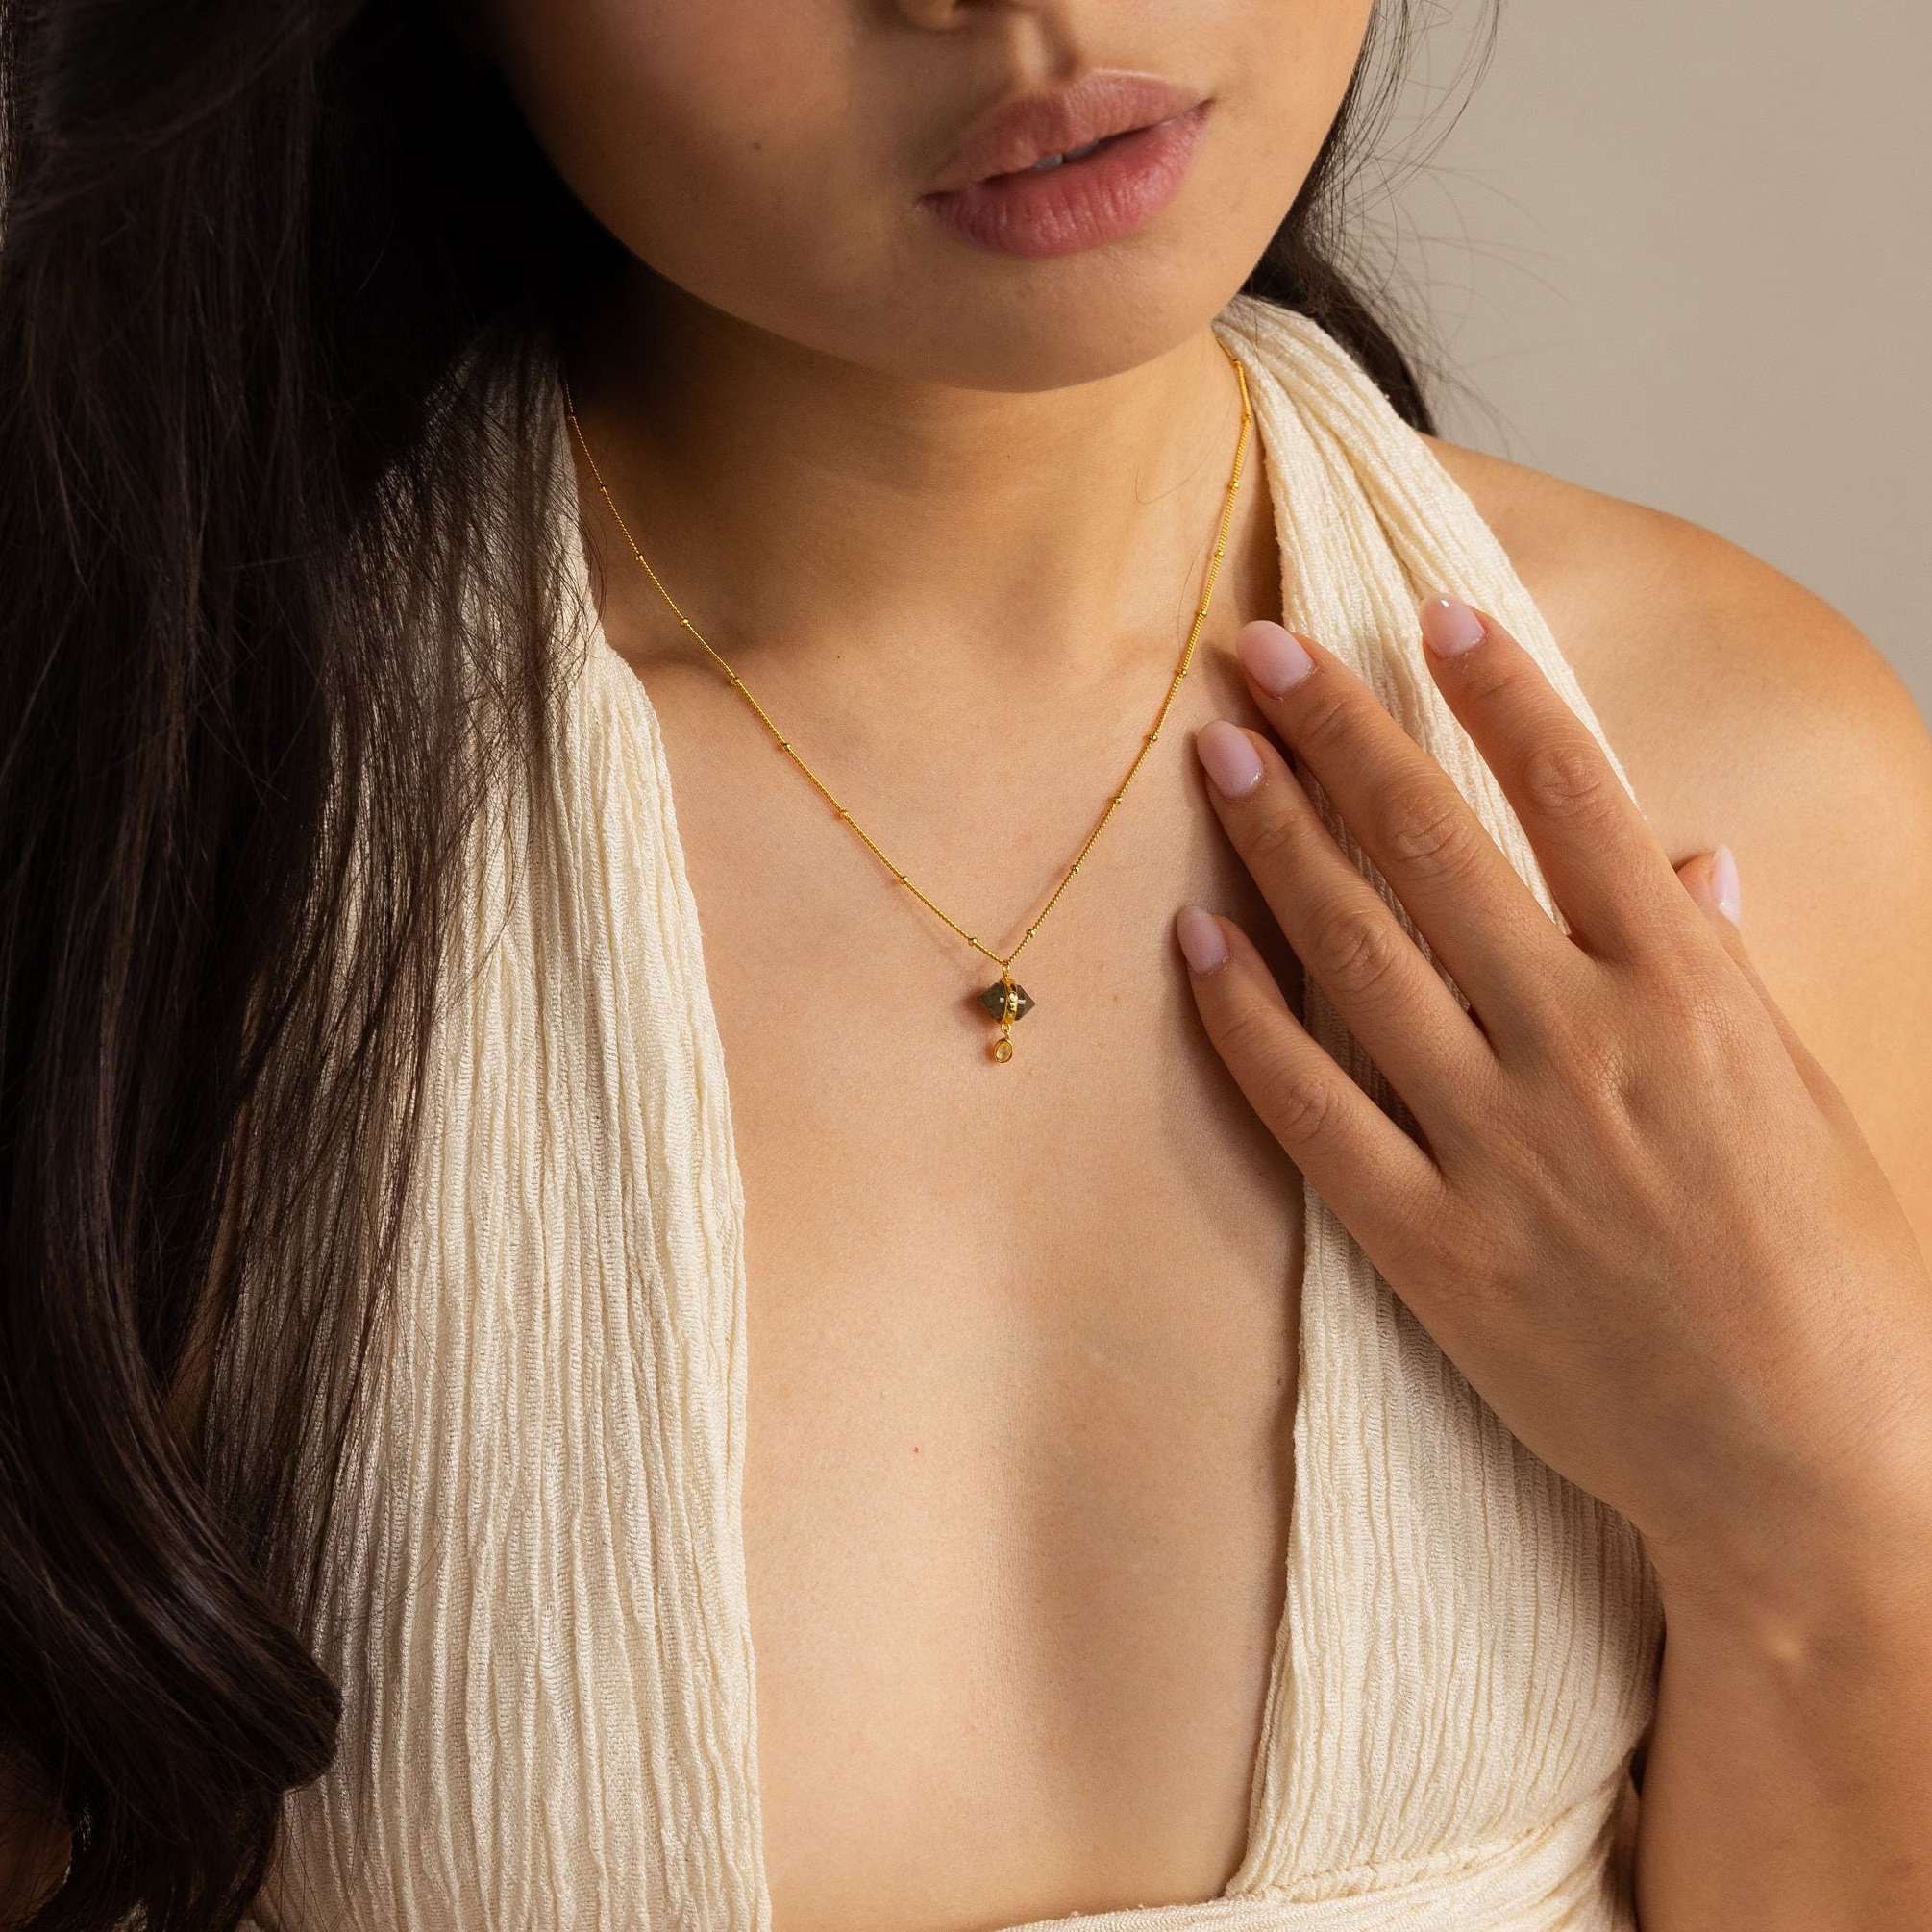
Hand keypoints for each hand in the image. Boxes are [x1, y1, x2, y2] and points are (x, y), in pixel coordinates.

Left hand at [1175, 600, 1931, 1608]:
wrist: (1811, 1465)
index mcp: (1686, 992)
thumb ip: (1720, 967)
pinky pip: (1312, 1110)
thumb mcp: (1800, 1094)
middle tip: (1261, 647)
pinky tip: (1194, 942)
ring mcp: (1494, 1145)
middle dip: (1339, 732)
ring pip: (1356, 955)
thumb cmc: (1831, 1275)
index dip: (1497, 688)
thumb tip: (1682, 856)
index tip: (1429, 609)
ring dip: (1276, 841)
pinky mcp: (1429, 1245)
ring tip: (1216, 752)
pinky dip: (1247, 1020)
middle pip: (1432, 848)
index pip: (1576, 795)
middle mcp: (1580, 1045)